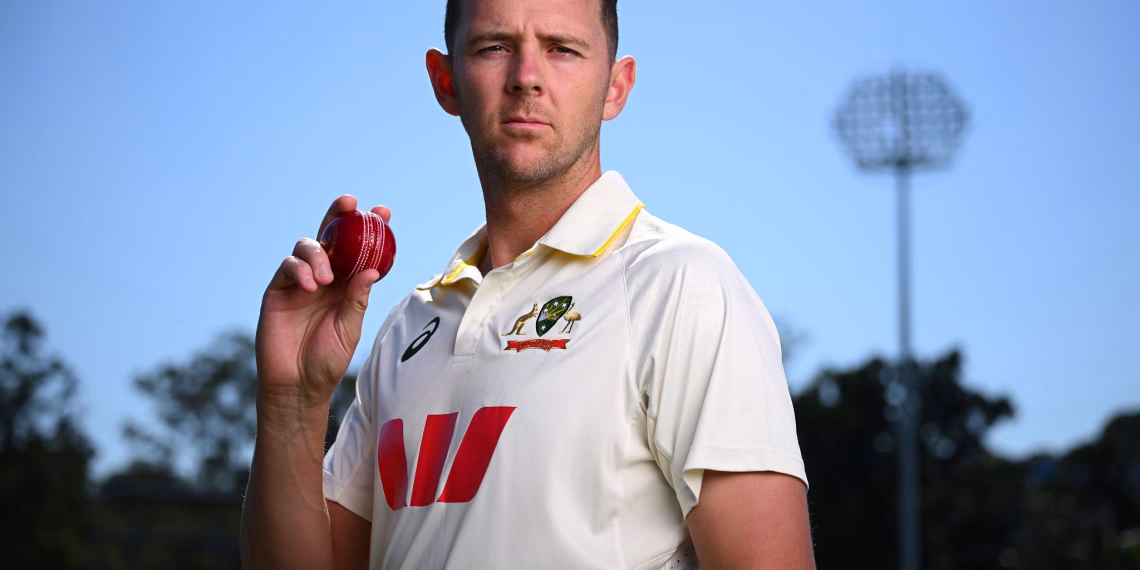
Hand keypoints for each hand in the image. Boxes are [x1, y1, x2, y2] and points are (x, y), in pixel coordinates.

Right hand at [255, 195, 392, 406]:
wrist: (297, 385)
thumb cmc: (326, 361)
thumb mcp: (349, 329)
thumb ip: (357, 299)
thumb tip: (372, 269)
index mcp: (346, 285)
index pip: (359, 250)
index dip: (370, 229)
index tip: (384, 212)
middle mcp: (324, 278)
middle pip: (330, 237)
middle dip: (339, 215)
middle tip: (351, 203)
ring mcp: (299, 282)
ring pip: (307, 247)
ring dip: (319, 254)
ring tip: (326, 279)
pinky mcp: (278, 290)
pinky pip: (287, 266)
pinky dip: (299, 269)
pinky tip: (310, 285)